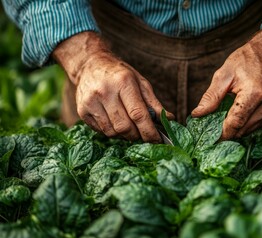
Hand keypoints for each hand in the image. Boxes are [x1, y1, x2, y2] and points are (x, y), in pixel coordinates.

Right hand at [53, 32, 172, 141]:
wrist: (90, 65)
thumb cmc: (120, 74)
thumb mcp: (140, 82)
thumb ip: (154, 103)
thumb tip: (169, 120)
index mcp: (123, 82)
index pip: (138, 114)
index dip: (149, 131)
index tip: (157, 139)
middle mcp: (105, 92)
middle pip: (124, 127)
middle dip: (137, 135)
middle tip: (143, 134)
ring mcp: (91, 102)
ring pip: (112, 132)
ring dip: (124, 135)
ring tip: (129, 126)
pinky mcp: (82, 111)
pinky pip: (102, 131)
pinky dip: (112, 132)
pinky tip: (115, 122)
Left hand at [192, 26, 261, 138]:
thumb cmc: (246, 60)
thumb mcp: (224, 74)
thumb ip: (211, 97)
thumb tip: (197, 114)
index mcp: (254, 93)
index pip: (235, 122)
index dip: (221, 133)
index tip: (209, 138)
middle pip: (242, 130)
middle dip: (226, 132)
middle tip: (212, 128)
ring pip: (249, 130)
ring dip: (235, 128)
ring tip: (224, 118)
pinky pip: (256, 126)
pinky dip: (245, 124)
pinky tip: (238, 113)